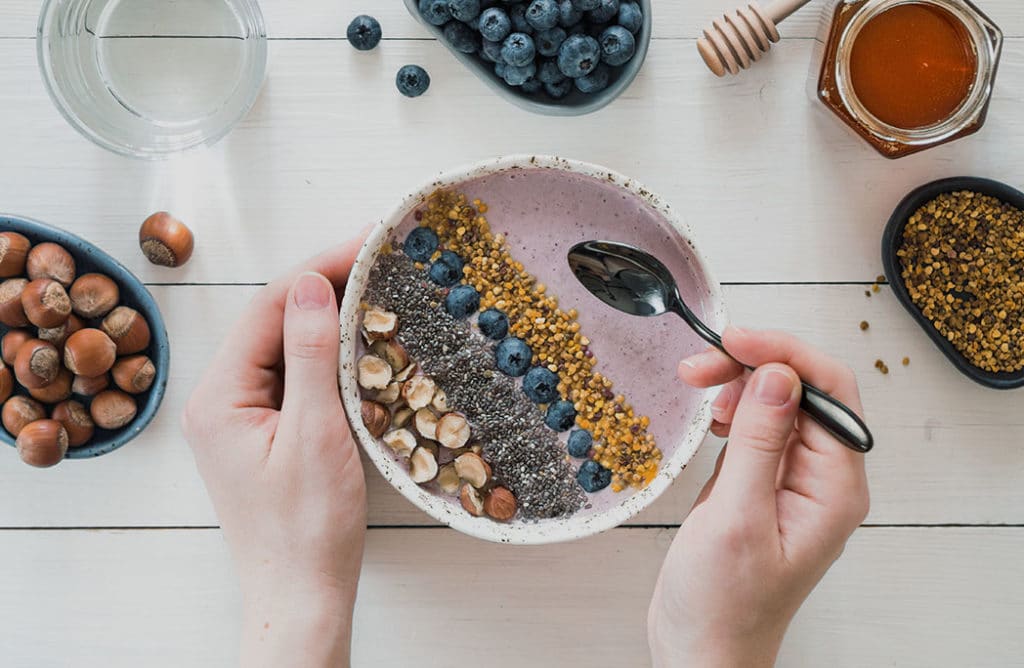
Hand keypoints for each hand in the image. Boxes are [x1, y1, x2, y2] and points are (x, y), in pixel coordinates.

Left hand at [182, 239, 366, 667]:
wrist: (301, 594)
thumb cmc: (307, 527)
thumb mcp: (315, 434)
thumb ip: (311, 355)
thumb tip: (311, 283)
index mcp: (219, 396)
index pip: (267, 308)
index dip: (318, 269)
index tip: (366, 243)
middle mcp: (220, 400)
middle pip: (273, 322)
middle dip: (324, 287)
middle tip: (379, 260)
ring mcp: (242, 417)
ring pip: (286, 347)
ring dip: (328, 319)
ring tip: (376, 290)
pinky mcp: (265, 432)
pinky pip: (294, 376)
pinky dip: (327, 355)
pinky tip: (360, 343)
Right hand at [648, 327, 869, 666]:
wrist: (701, 648)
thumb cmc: (722, 603)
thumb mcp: (735, 518)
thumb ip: (759, 442)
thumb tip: (778, 374)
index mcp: (834, 489)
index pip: (829, 391)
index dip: (783, 353)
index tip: (733, 339)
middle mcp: (823, 479)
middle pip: (803, 390)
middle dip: (752, 365)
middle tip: (698, 366)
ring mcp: (794, 480)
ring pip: (778, 403)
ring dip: (738, 384)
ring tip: (698, 389)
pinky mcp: (765, 483)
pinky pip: (759, 426)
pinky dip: (732, 410)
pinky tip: (712, 419)